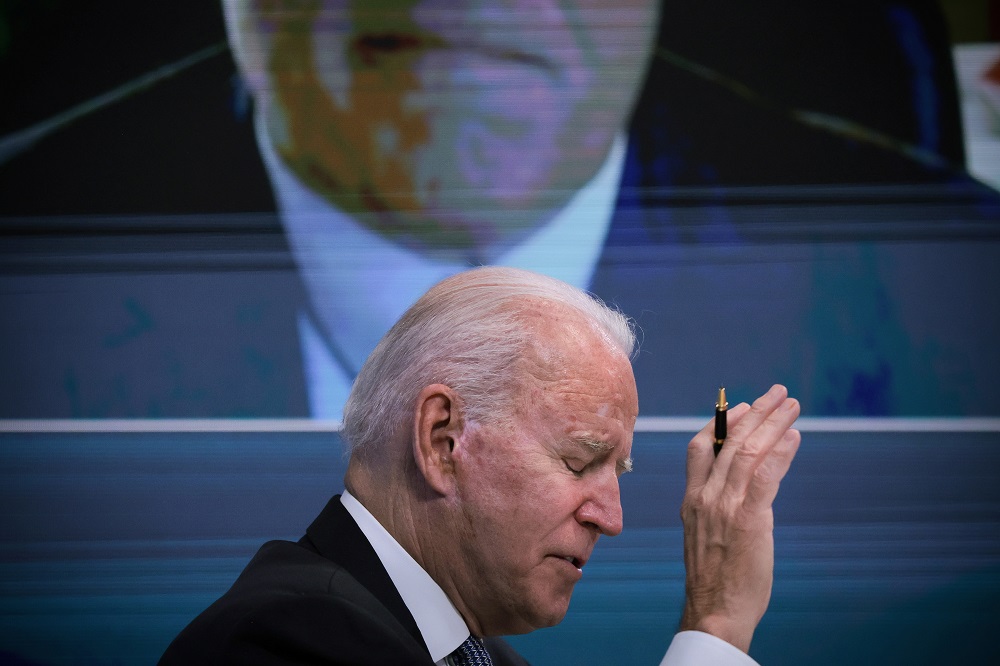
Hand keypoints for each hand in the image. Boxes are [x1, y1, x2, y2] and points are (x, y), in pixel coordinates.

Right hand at [678, 384, 800, 651]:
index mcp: (691, 499)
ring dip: (772, 423)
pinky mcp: (748, 519)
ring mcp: (724, 507)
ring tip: (792, 405)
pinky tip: (794, 437)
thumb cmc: (715, 577)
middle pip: (728, 441)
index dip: (720, 423)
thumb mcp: (706, 534)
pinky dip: (781, 452)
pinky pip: (765, 476)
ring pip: (748, 451)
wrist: (715, 609)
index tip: (741, 407)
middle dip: (755, 412)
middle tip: (777, 393)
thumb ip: (717, 507)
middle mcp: (704, 497)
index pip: (698, 447)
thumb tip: (742, 486)